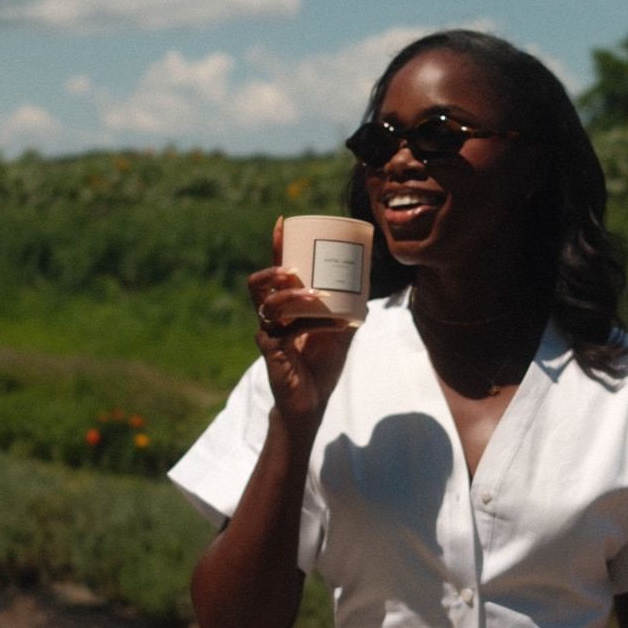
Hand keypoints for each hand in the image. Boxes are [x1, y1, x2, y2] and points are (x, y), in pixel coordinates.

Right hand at [247, 219, 357, 429]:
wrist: (310, 404)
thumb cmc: (320, 368)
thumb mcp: (340, 335)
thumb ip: (349, 312)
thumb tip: (368, 290)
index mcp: (284, 308)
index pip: (276, 272)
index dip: (276, 247)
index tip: (283, 223)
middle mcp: (271, 318)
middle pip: (259, 284)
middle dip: (276, 272)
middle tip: (296, 269)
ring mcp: (268, 334)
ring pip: (268, 305)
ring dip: (294, 296)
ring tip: (317, 295)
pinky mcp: (271, 352)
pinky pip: (286, 331)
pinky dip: (314, 325)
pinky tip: (337, 325)